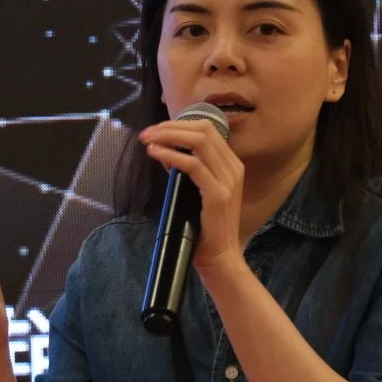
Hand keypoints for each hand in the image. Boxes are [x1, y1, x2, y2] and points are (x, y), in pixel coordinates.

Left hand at [138, 119, 244, 270]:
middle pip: (203, 130)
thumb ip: (188, 170)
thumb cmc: (206, 227)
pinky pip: (193, 165)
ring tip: (148, 140)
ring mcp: (228, 180)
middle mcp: (233, 168)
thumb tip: (164, 151)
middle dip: (171, 126)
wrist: (220, 257)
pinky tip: (155, 153)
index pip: (207, 129)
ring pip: (198, 141)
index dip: (179, 124)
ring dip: (168, 137)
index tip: (157, 129)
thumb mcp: (199, 191)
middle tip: (147, 132)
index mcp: (231, 165)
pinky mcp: (218, 194)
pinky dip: (171, 155)